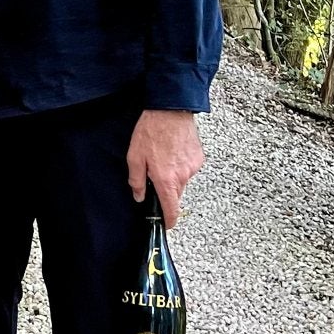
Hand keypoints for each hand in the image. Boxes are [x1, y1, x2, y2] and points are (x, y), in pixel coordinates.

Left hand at [126, 109, 204, 226]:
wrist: (171, 109)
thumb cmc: (152, 130)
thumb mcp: (135, 156)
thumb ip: (137, 180)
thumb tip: (139, 195)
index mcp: (166, 179)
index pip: (171, 210)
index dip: (168, 221)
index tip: (166, 224)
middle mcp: (182, 176)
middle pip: (175, 194)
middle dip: (166, 189)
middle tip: (154, 172)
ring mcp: (193, 167)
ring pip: (182, 181)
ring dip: (173, 175)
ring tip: (163, 156)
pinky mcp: (199, 158)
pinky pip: (188, 169)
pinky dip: (180, 165)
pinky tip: (173, 151)